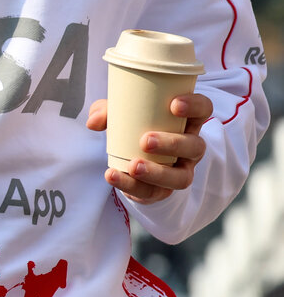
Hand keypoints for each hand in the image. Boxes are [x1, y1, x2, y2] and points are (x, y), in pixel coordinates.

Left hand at [86, 94, 212, 203]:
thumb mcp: (119, 113)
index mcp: (186, 121)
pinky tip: (114, 176)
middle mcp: (190, 147)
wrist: (129, 158)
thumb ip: (106, 111)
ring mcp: (180, 170)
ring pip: (181, 176)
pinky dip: (132, 185)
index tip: (174, 104)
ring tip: (134, 166)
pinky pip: (153, 192)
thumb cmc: (131, 125)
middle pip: (195, 146)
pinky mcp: (163, 190)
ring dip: (158, 172)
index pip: (203, 109)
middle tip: (145, 140)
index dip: (194, 106)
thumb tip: (94, 122)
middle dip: (172, 144)